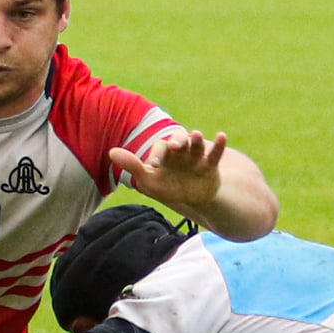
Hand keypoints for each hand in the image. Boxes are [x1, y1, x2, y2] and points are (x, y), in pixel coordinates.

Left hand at [109, 129, 227, 207]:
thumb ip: (132, 165)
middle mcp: (181, 152)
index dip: (157, 155)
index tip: (154, 164)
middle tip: (174, 145)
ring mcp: (196, 157)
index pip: (160, 149)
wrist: (190, 198)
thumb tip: (111, 151)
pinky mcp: (210, 165)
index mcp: (165, 154)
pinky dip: (219, 145)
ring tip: (196, 134)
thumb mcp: (148, 180)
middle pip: (180, 142)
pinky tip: (222, 135)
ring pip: (197, 146)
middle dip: (178, 142)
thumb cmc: (166, 187)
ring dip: (196, 140)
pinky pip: (215, 154)